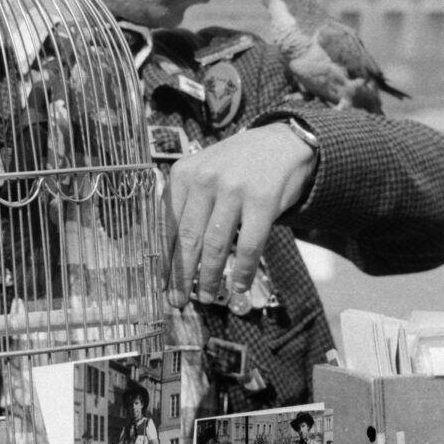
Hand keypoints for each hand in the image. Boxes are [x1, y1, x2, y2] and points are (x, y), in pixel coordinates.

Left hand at [167, 123, 317, 306]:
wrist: (283, 144)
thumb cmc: (237, 165)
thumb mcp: (203, 171)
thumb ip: (186, 203)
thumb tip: (170, 254)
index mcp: (184, 173)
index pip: (168, 224)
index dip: (164, 258)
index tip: (160, 283)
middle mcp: (205, 179)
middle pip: (188, 238)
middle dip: (181, 275)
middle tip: (177, 300)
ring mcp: (234, 189)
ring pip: (215, 245)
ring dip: (209, 277)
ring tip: (206, 297)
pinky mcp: (262, 201)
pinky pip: (249, 246)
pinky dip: (243, 270)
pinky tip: (239, 285)